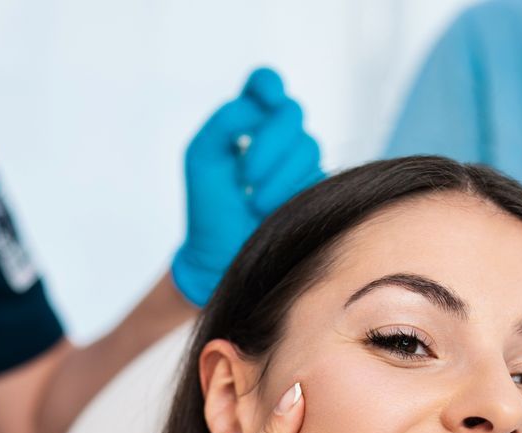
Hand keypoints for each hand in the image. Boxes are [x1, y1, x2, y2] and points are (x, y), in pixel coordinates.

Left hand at [172, 68, 323, 306]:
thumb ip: (225, 121)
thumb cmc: (209, 209)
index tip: (264, 101)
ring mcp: (299, 162)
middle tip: (245, 176)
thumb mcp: (203, 158)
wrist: (222, 260)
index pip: (265, 84)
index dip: (268, 85)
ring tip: (254, 203)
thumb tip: (260, 106)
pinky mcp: (316, 188)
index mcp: (247, 121)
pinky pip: (318, 174)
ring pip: (308, 145)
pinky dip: (291, 190)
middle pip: (291, 113)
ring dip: (278, 174)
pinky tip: (270, 210)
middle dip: (269, 143)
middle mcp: (277, 137)